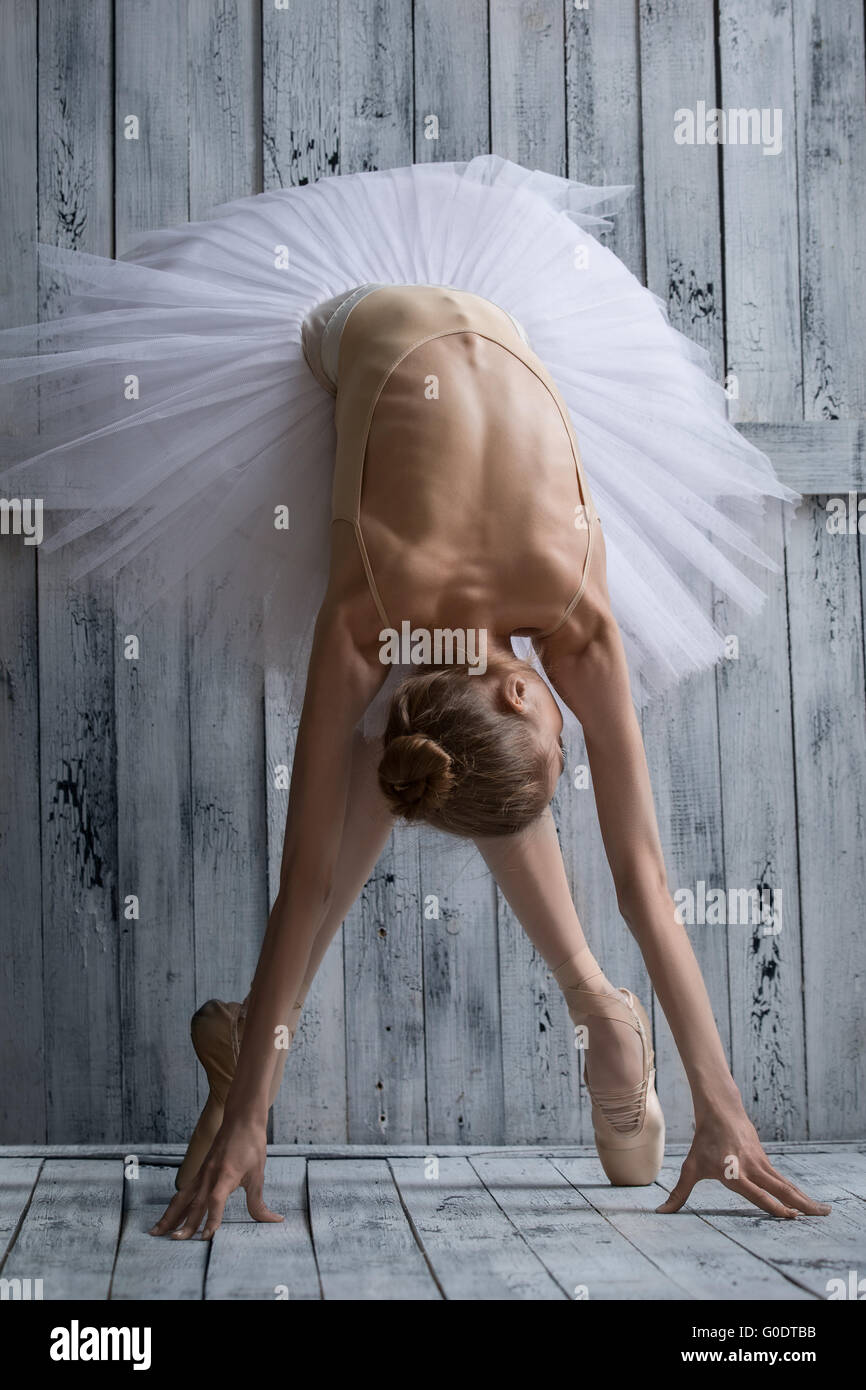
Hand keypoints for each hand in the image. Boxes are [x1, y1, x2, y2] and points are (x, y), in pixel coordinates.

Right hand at [149, 1117, 282, 1239]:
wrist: (241, 1119)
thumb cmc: (251, 1144)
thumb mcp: (258, 1174)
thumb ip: (258, 1202)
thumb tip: (273, 1220)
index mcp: (226, 1175)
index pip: (215, 1201)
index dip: (212, 1219)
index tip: (208, 1236)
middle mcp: (210, 1175)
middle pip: (194, 1203)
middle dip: (185, 1224)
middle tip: (175, 1241)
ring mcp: (202, 1173)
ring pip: (182, 1198)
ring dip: (170, 1216)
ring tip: (156, 1232)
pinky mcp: (200, 1172)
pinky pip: (184, 1192)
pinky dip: (175, 1206)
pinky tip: (169, 1217)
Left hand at [656, 1101, 830, 1218]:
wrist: (719, 1110)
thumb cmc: (703, 1141)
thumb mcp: (690, 1168)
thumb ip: (679, 1193)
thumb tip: (661, 1212)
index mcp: (735, 1174)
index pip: (759, 1195)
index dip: (775, 1207)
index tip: (790, 1217)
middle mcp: (752, 1169)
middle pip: (782, 1189)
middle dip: (802, 1204)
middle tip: (821, 1215)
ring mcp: (761, 1162)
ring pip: (786, 1183)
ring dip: (804, 1198)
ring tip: (821, 1211)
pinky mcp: (764, 1158)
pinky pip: (782, 1178)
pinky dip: (794, 1189)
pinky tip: (802, 1199)